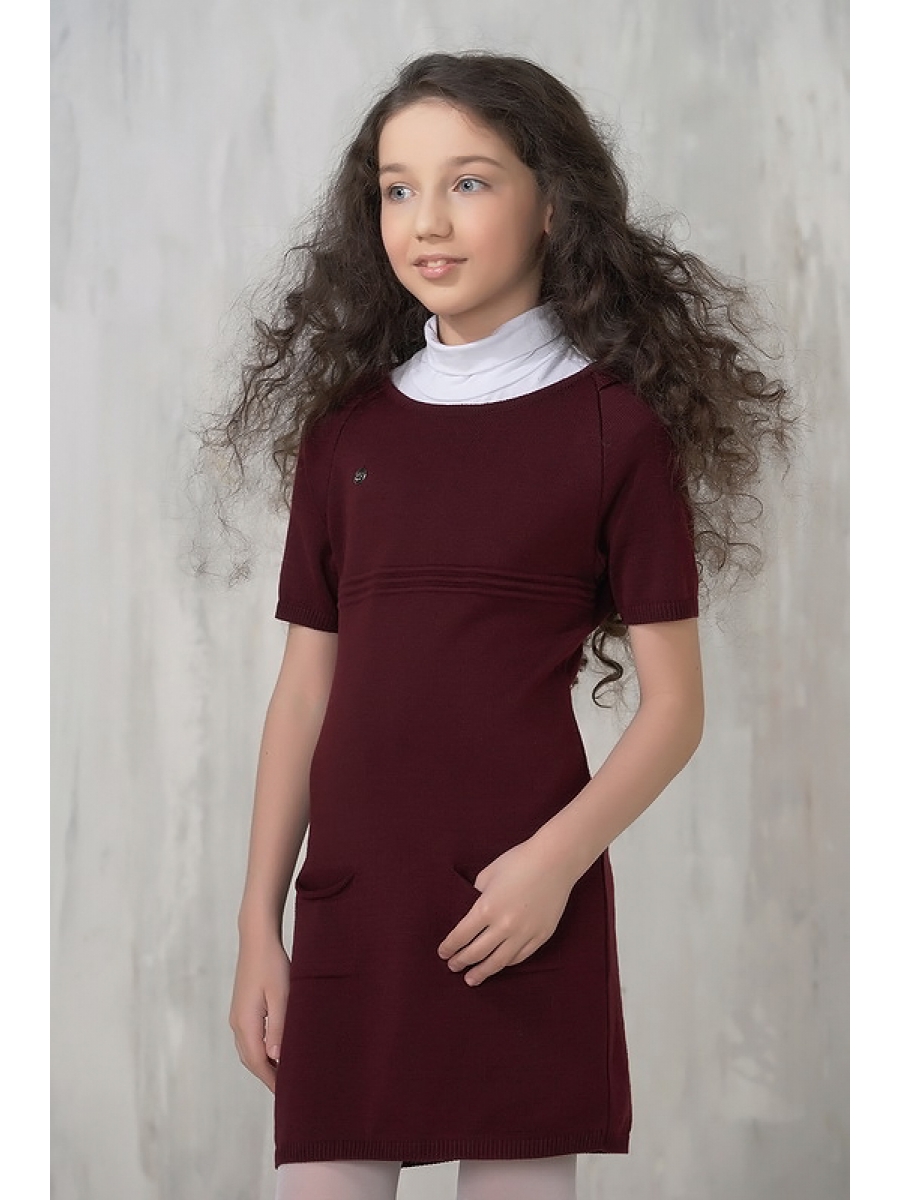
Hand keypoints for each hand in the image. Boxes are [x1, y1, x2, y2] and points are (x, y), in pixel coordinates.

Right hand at [229, 929, 289, 1092]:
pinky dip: (260, 1051)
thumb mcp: (282, 995)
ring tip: (284, 1074)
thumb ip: (279, 1028)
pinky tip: (275, 1050)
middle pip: (251, 1061)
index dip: (272, 1081)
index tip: (287, 1095)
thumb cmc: (272, 964)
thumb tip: (276, 1059)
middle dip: (267, 1077)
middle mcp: (238, 1023)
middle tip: (288, 1090)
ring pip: (249, 1051)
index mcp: (246, 1023)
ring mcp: (237, 1016)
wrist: (257, 939)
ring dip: (263, 1065)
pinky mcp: (242, 1009)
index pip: (259, 1063)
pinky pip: (249, 1039)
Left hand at [437, 838, 576, 985]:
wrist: (556, 860)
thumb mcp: (488, 875)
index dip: (449, 947)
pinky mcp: (541, 935)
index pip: (461, 936)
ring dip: (482, 972)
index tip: (443, 953)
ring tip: (471, 979)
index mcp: (486, 908)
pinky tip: (498, 965)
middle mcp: (504, 925)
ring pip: (498, 962)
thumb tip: (471, 911)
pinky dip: (506, 963)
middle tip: (452, 967)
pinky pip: (520, 956)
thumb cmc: (519, 861)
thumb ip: (477, 895)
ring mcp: (525, 933)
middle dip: (461, 961)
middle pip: (476, 952)